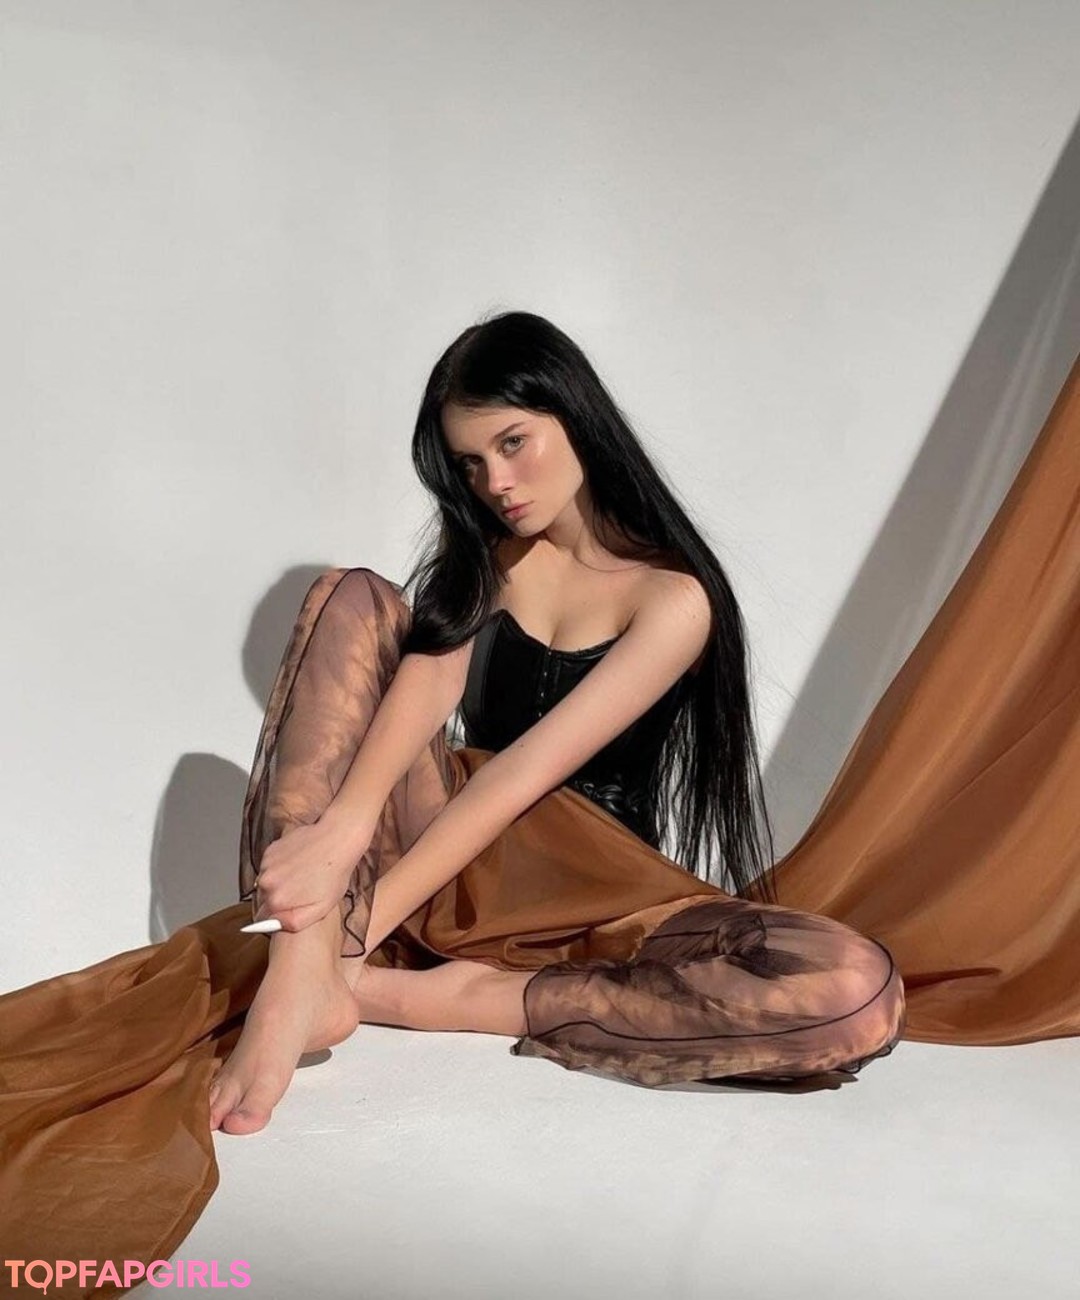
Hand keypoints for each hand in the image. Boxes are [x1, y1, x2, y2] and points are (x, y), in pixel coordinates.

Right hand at [251, 816, 372, 933]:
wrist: (337, 839)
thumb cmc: (334, 874)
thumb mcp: (321, 908)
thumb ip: (294, 922)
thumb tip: (273, 926)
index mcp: (276, 901)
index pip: (263, 918)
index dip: (278, 916)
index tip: (291, 909)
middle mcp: (265, 883)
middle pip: (264, 899)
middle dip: (279, 898)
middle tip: (302, 891)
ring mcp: (266, 865)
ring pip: (267, 882)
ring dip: (279, 881)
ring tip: (303, 875)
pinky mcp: (270, 850)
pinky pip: (270, 866)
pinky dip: (280, 866)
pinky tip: (299, 863)